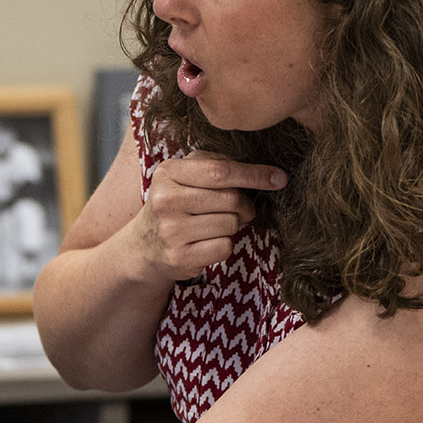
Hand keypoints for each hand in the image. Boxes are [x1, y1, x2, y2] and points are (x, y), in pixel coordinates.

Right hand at [126, 152, 285, 281]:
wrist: (144, 247)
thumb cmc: (175, 205)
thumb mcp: (184, 177)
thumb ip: (216, 165)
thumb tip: (268, 174)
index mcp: (168, 172)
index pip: (221, 171)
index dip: (254, 174)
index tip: (279, 178)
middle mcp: (165, 200)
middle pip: (231, 199)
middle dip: (244, 205)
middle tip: (240, 210)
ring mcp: (170, 231)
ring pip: (230, 224)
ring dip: (232, 226)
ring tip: (214, 226)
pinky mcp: (179, 257)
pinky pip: (224, 247)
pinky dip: (224, 245)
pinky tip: (206, 243)